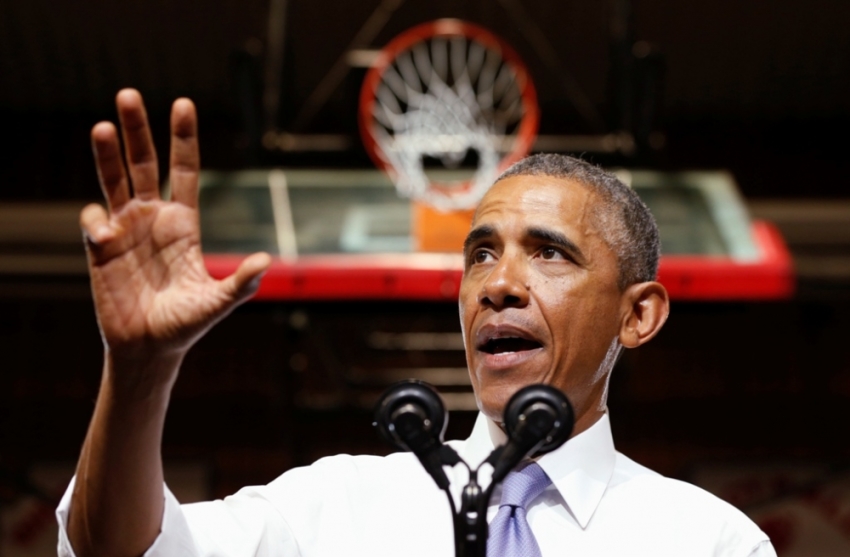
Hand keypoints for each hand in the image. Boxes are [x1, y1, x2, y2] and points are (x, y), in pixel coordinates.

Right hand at [81, 89, 269, 374]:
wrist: (149, 348)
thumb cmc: (185, 324)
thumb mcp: (217, 303)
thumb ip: (240, 284)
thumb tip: (265, 262)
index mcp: (184, 224)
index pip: (184, 170)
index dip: (183, 138)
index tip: (183, 104)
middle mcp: (153, 218)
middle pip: (143, 163)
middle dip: (137, 130)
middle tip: (128, 94)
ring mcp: (126, 230)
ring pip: (113, 180)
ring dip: (106, 154)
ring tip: (101, 126)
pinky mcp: (101, 247)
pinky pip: (94, 219)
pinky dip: (95, 219)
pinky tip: (104, 235)